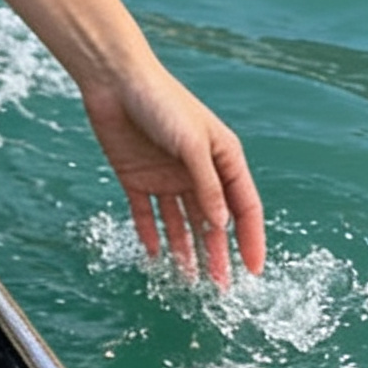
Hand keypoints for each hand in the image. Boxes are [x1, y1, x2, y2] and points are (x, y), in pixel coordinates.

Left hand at [80, 61, 264, 287]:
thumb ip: (207, 185)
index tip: (254, 271)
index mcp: (222, 157)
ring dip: (186, 251)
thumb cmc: (161, 100)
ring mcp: (166, 176)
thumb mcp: (192, 142)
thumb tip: (221, 225)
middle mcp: (197, 170)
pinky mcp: (137, 177)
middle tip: (220, 289)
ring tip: (189, 283)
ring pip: (181, 223)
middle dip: (218, 254)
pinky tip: (156, 257)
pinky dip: (151, 235)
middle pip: (212, 221)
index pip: (244, 206)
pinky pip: (147, 214)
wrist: (113, 79)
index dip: (251, 238)